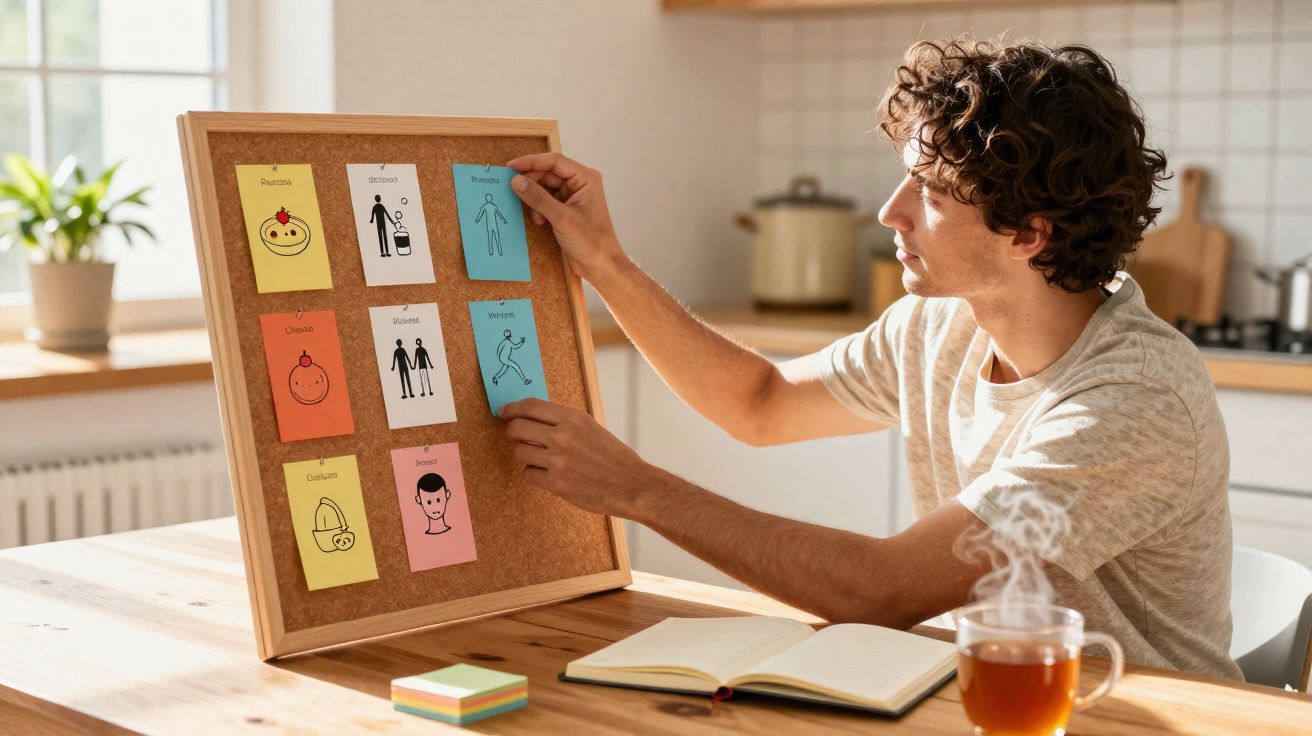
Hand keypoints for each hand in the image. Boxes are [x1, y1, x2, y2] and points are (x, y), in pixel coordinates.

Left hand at [500, 398, 657, 518]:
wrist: (630, 484)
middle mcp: (563, 436)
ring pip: (519, 451)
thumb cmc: (613, 456)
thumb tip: (534, 417)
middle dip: (512, 432)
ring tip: (538, 458)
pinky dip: (534, 474)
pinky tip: (547, 474)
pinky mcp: (556, 483)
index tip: (504, 411)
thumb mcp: (590, 427)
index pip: (530, 406)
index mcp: (573, 418)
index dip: (512, 408)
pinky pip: (528, 474)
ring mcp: (558, 460)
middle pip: (517, 427)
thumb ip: (564, 422)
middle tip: (515, 436)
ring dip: (524, 454)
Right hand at [505, 153, 625, 280]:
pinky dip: (538, 208)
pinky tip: (539, 221)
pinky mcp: (566, 209)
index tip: (511, 166)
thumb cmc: (590, 241)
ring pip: (545, 187)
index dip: (531, 162)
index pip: (554, 161)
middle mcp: (579, 184)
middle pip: (548, 173)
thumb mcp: (561, 218)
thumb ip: (538, 198)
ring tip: (532, 213)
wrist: (600, 266)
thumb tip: (516, 181)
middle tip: (512, 189)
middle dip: (531, 182)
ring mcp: (572, 197)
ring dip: (534, 198)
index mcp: (585, 178)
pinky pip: (546, 200)